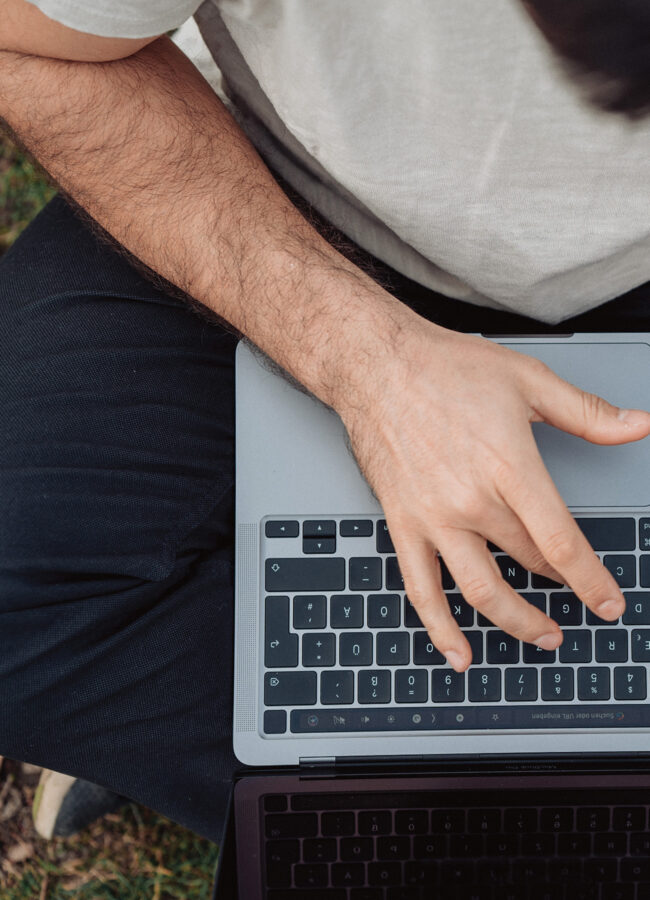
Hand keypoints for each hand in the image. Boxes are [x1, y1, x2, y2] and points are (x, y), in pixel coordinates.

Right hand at [338, 317, 649, 670]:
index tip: (609, 602)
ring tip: (542, 635)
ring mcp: (433, 518)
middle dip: (562, 587)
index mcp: (509, 466)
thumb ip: (586, 413)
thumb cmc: (444, 368)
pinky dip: (440, 628)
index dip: (593, 580)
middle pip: (529, 563)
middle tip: (580, 600)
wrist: (376, 365)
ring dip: (517, 622)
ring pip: (481, 591)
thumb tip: (637, 425)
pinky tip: (459, 652)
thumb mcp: (527, 379)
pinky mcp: (402, 523)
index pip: (561, 543)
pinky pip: (420, 589)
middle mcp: (471, 500)